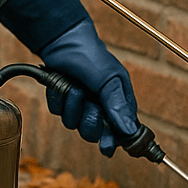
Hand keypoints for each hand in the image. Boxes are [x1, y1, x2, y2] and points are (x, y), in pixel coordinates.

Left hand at [40, 19, 139, 156]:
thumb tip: (129, 130)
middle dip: (89, 119)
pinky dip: (59, 99)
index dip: (114, 141)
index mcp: (118, 103)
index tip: (108, 146)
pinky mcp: (63, 102)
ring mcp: (80, 106)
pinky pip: (58, 113)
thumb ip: (117, 105)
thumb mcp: (109, 79)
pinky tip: (63, 84)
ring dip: (72, 106)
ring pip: (73, 124)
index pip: (121, 132)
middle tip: (90, 103)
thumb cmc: (92, 56)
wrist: (63, 41)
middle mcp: (100, 107)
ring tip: (75, 87)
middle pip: (94, 133)